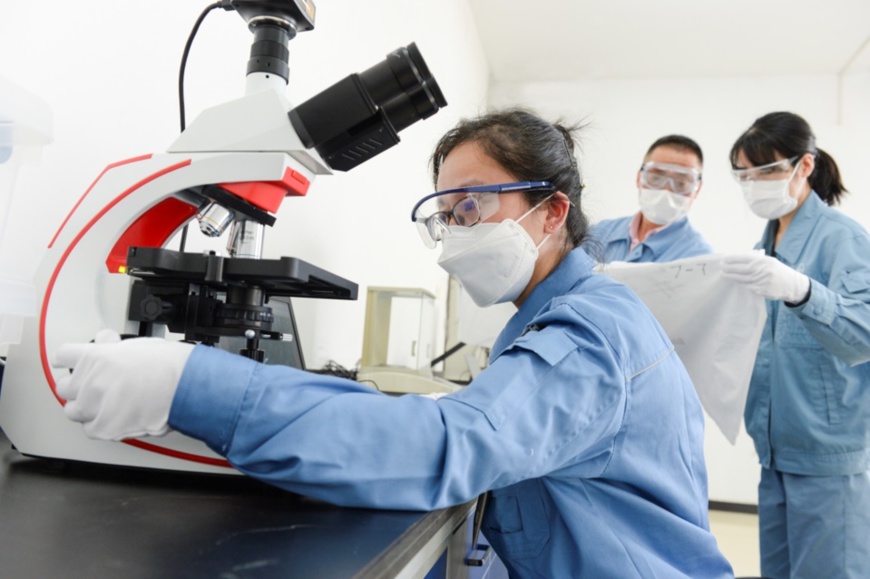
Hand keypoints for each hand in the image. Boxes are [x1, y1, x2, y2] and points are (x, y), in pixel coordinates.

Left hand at [52, 329, 194, 440]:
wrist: (186, 389)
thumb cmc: (170, 366)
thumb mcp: (138, 345)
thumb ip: (114, 347)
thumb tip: (105, 342)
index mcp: (95, 357)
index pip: (63, 356)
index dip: (70, 360)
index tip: (72, 364)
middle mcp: (90, 381)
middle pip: (64, 387)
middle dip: (78, 386)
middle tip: (95, 386)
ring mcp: (95, 407)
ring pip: (73, 411)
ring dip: (86, 408)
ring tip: (106, 405)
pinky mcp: (105, 428)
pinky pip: (90, 429)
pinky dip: (101, 425)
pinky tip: (116, 416)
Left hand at [721, 253, 809, 302]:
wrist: (792, 285)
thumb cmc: (778, 271)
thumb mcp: (769, 261)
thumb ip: (755, 260)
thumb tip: (737, 258)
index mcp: (764, 261)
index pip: (745, 258)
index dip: (733, 258)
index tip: (724, 258)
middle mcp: (763, 270)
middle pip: (741, 269)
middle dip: (729, 268)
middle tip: (721, 267)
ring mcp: (762, 281)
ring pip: (742, 279)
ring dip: (732, 276)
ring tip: (725, 274)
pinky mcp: (761, 290)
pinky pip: (747, 286)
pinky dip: (740, 283)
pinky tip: (735, 280)